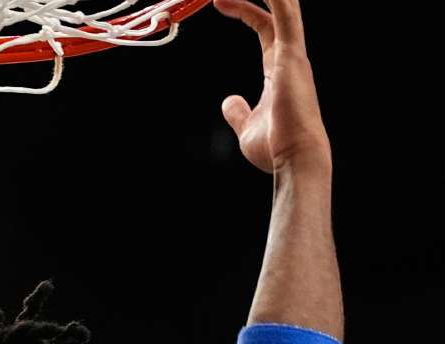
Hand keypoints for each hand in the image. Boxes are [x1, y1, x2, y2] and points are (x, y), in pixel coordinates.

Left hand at [215, 0, 330, 173]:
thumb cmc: (276, 148)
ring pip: (286, 8)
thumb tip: (230, 101)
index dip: (244, 10)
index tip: (219, 2)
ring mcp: (293, 56)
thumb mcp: (246, 126)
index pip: (263, 28)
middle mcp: (289, 58)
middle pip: (273, 12)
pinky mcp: (292, 57)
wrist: (294, 158)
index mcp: (279, 70)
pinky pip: (286, 16)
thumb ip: (238, 112)